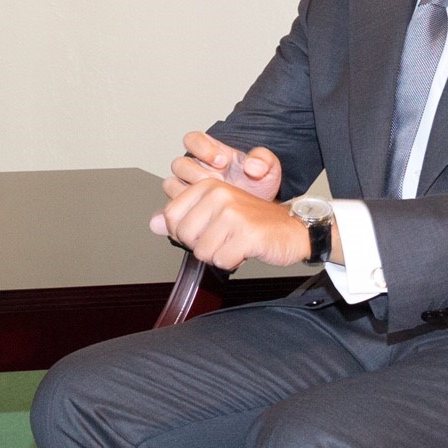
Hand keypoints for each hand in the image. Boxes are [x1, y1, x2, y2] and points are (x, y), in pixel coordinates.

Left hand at [151, 176, 308, 270]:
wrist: (293, 230)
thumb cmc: (253, 223)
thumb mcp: (215, 213)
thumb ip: (182, 217)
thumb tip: (154, 224)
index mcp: (207, 186)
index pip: (171, 216)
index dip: (184, 232)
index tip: (205, 230)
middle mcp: (219, 194)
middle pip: (185, 235)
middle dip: (202, 245)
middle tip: (223, 238)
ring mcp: (234, 213)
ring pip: (202, 251)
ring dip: (218, 255)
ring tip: (235, 243)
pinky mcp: (247, 234)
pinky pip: (221, 261)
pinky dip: (232, 262)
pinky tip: (245, 250)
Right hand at [160, 130, 282, 203]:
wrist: (256, 214)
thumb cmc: (258, 187)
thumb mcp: (269, 170)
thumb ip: (264, 160)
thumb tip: (251, 165)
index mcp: (210, 151)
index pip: (193, 140)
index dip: (202, 147)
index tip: (222, 161)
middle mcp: (195, 168)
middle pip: (180, 164)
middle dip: (197, 173)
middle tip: (218, 181)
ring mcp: (187, 188)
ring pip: (171, 184)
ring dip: (188, 192)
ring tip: (209, 200)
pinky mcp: (185, 207)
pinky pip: (172, 208)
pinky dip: (181, 211)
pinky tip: (197, 214)